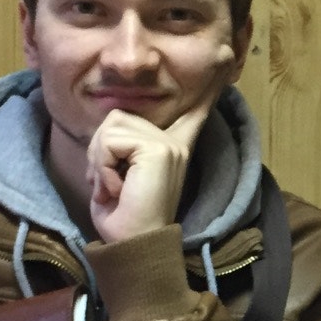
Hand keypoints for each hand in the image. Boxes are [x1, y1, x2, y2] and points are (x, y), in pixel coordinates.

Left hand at [86, 101, 210, 243]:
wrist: (134, 246)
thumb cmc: (124, 219)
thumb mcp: (119, 174)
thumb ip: (122, 145)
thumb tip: (115, 118)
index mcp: (172, 148)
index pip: (192, 114)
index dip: (200, 97)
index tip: (222, 74)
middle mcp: (175, 142)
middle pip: (118, 116)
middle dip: (98, 148)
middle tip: (106, 183)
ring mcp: (170, 144)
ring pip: (111, 125)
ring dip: (99, 158)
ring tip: (111, 186)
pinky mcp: (159, 149)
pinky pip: (110, 140)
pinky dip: (101, 166)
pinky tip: (114, 188)